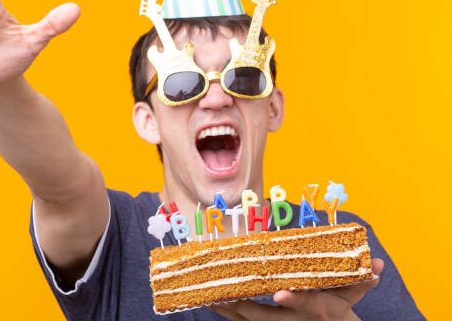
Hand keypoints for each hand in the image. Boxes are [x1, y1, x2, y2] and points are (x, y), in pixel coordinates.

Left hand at [211, 258, 383, 320]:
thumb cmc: (339, 316)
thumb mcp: (351, 299)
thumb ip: (362, 282)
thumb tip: (376, 265)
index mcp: (316, 312)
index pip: (306, 304)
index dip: (294, 299)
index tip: (280, 293)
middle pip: (264, 317)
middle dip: (240, 306)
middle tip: (218, 292)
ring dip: (227, 309)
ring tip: (205, 296)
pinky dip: (228, 312)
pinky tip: (212, 302)